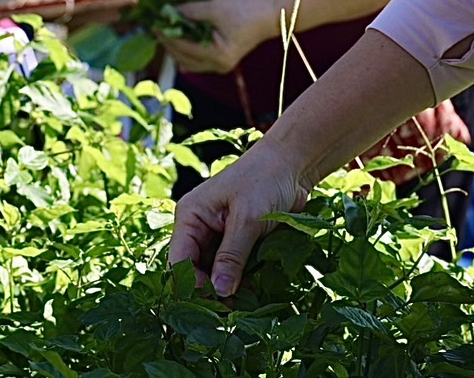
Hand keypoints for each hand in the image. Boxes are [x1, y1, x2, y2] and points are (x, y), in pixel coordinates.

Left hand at [160, 0, 280, 74]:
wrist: (269, 15)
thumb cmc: (245, 10)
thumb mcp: (215, 7)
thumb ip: (190, 11)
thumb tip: (168, 12)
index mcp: (217, 55)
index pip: (183, 47)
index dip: (166, 35)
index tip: (153, 23)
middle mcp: (218, 66)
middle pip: (183, 59)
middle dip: (168, 44)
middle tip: (157, 27)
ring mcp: (221, 66)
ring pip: (189, 62)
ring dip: (176, 48)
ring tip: (166, 32)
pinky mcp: (222, 60)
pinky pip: (197, 60)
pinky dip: (187, 49)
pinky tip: (180, 37)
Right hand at [169, 139, 310, 296]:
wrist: (293, 163)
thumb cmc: (265, 179)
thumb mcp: (247, 218)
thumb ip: (231, 256)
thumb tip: (218, 292)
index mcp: (190, 215)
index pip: (179, 259)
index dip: (191, 284)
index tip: (214, 303)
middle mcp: (199, 227)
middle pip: (194, 269)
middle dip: (210, 290)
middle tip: (231, 309)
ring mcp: (217, 234)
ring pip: (214, 272)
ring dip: (227, 287)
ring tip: (244, 302)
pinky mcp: (237, 240)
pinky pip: (232, 267)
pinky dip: (240, 280)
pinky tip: (252, 291)